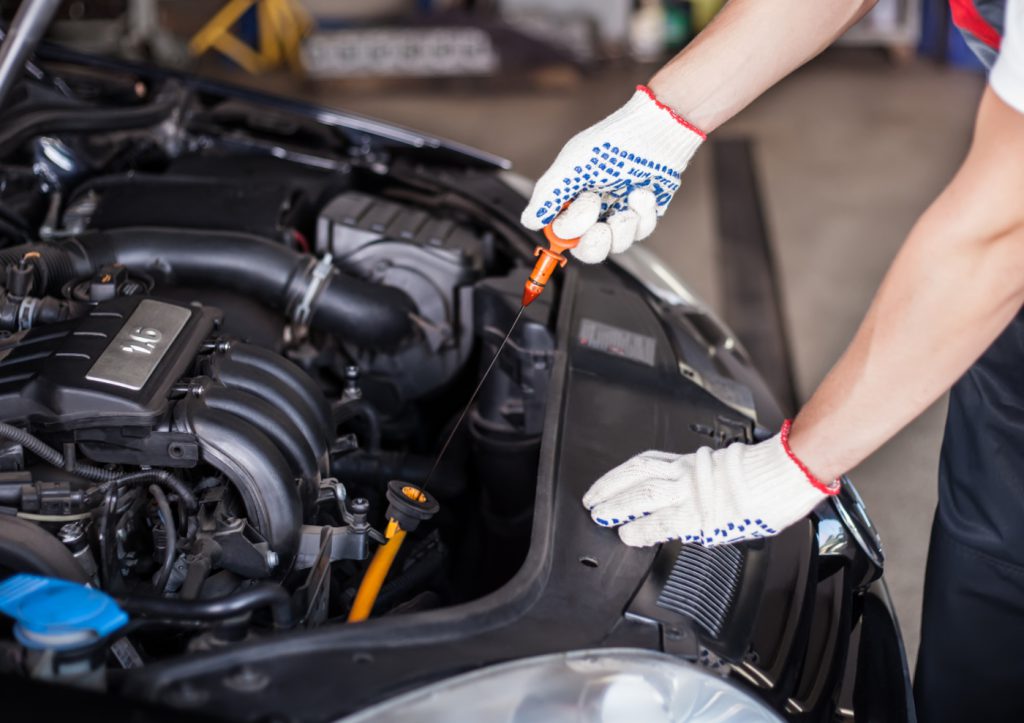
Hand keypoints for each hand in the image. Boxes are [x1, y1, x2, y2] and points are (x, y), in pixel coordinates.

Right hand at [521, 85, 704, 263]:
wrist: (654, 132)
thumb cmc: (612, 141)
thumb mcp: (570, 166)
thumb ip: (547, 196)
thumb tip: (529, 221)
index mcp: (572, 198)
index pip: (562, 233)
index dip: (568, 232)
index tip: (579, 216)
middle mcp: (595, 210)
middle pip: (589, 249)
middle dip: (596, 243)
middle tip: (601, 227)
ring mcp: (618, 213)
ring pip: (617, 245)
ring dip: (622, 226)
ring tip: (627, 201)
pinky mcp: (642, 214)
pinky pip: (641, 231)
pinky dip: (642, 213)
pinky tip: (641, 193)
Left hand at [581, 421, 838, 546]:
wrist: (784, 476)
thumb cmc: (766, 477)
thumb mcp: (726, 471)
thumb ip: (704, 482)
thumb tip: (694, 497)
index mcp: (692, 463)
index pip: (647, 464)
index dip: (622, 476)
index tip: (608, 485)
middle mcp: (687, 474)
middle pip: (637, 476)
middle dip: (610, 489)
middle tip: (592, 501)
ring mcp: (692, 492)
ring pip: (643, 494)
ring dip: (617, 506)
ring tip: (600, 516)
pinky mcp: (700, 514)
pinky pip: (663, 521)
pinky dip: (643, 528)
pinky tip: (629, 535)